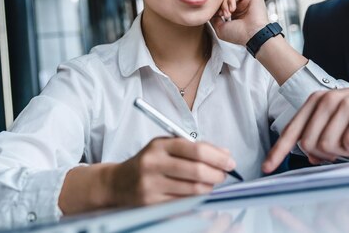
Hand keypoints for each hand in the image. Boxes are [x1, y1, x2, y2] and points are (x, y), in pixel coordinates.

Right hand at [106, 137, 235, 206]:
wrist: (118, 182)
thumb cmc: (150, 161)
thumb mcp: (168, 146)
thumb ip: (196, 147)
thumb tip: (225, 154)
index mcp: (160, 145)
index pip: (196, 150)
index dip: (218, 157)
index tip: (230, 162)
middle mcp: (153, 164)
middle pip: (197, 171)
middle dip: (217, 174)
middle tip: (224, 175)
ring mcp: (151, 185)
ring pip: (193, 190)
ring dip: (209, 188)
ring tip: (212, 184)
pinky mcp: (151, 204)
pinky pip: (183, 203)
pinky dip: (197, 200)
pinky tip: (200, 194)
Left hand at [211, 0, 268, 45]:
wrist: (253, 35)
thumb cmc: (239, 35)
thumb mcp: (220, 29)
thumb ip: (214, 18)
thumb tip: (211, 11)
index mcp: (235, 16)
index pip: (221, 5)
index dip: (216, 9)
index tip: (215, 16)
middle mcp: (240, 8)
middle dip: (220, 6)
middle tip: (221, 14)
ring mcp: (246, 2)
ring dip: (224, 3)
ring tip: (227, 14)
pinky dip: (231, 0)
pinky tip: (233, 9)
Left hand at [262, 83, 348, 172]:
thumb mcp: (339, 123)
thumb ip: (321, 137)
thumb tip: (312, 157)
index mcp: (316, 102)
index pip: (292, 130)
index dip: (279, 151)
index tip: (267, 168)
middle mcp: (326, 100)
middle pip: (310, 144)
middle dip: (325, 155)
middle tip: (344, 147)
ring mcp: (344, 104)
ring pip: (328, 146)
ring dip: (344, 153)